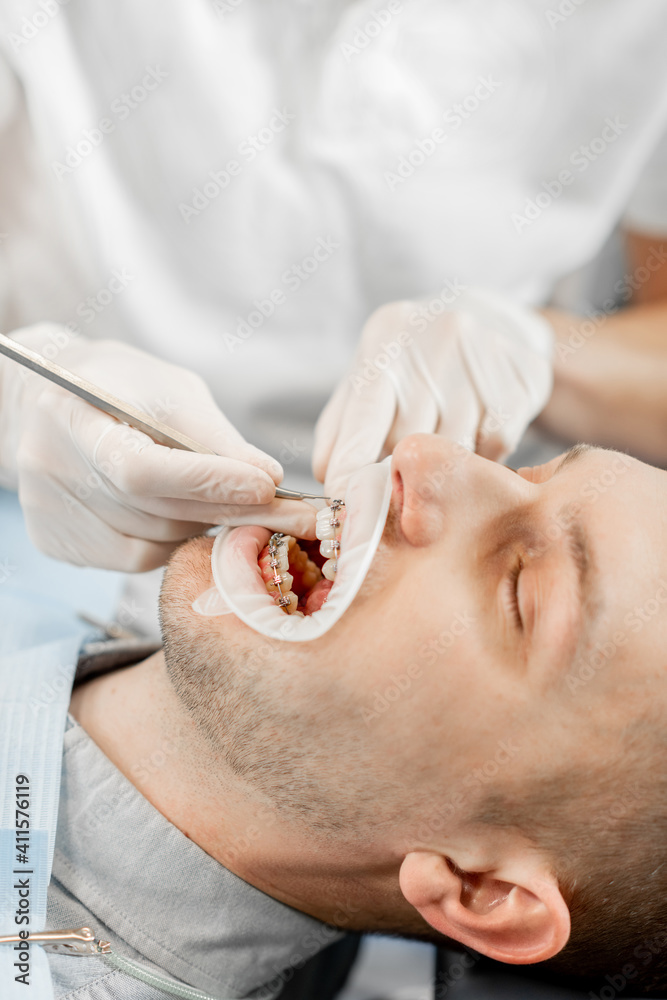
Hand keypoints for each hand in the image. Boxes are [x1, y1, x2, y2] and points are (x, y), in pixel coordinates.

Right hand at [0, 325, 314, 569]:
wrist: (51, 404)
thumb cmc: (121, 388)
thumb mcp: (170, 389)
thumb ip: (214, 435)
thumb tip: (267, 478)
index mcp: (72, 414)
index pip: (142, 469)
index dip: (208, 482)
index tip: (267, 486)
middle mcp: (49, 468)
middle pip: (154, 510)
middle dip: (228, 508)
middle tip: (285, 509)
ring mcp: (49, 511)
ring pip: (154, 540)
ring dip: (202, 523)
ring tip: (219, 496)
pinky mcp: (56, 542)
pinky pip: (137, 558)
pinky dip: (172, 540)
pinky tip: (181, 513)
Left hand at [313, 289, 553, 494]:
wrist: (493, 320)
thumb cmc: (415, 360)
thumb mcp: (371, 375)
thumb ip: (342, 425)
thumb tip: (326, 476)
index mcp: (387, 339)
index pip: (364, 415)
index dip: (352, 464)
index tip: (342, 500)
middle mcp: (435, 341)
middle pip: (408, 440)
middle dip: (396, 475)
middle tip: (395, 491)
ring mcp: (483, 360)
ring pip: (453, 450)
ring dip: (440, 470)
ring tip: (436, 461)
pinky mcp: (520, 383)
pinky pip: (493, 449)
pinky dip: (479, 459)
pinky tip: (474, 439)